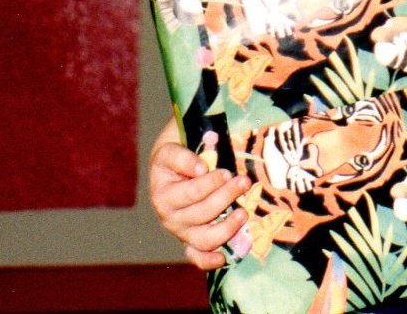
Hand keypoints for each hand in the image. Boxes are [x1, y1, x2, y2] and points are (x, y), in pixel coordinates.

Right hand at [148, 118, 248, 269]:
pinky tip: (223, 257)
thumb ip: (182, 155)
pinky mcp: (190, 240)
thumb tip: (201, 168)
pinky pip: (197, 256)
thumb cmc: (178, 152)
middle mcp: (169, 216)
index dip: (210, 183)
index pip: (191, 192)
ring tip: (244, 212)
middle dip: (226, 197)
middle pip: (201, 214)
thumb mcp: (174, 146)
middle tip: (243, 181)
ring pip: (204, 238)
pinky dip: (208, 260)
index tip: (225, 172)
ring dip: (227, 228)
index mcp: (163, 193)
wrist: (174, 164)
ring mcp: (181, 230)